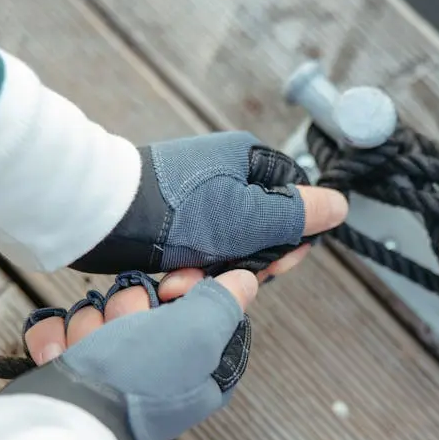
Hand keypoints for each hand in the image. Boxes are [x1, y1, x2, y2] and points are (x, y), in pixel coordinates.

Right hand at [3, 269, 257, 439]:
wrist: (62, 422)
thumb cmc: (135, 380)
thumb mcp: (197, 335)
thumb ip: (225, 302)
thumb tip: (246, 280)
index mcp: (199, 363)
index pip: (196, 299)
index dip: (182, 285)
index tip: (169, 291)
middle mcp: (158, 365)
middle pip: (143, 300)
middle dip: (127, 310)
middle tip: (124, 333)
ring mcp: (109, 368)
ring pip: (100, 309)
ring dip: (89, 326)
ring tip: (88, 354)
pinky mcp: (68, 368)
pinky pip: (60, 327)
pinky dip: (55, 339)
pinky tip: (59, 357)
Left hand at [69, 131, 348, 276]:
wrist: (98, 214)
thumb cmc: (175, 213)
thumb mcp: (249, 218)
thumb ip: (298, 213)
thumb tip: (340, 205)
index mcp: (248, 160)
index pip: (295, 200)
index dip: (291, 239)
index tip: (275, 264)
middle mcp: (224, 172)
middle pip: (263, 226)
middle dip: (247, 261)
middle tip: (228, 275)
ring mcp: (197, 193)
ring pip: (229, 243)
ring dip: (214, 270)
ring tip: (185, 280)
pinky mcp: (172, 214)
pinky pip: (198, 247)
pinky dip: (189, 267)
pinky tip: (172, 279)